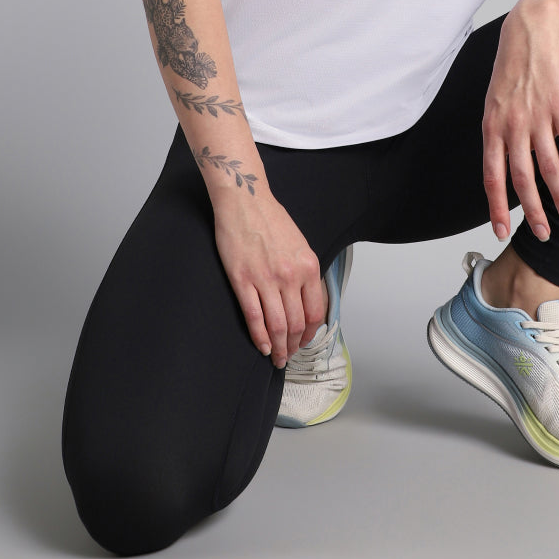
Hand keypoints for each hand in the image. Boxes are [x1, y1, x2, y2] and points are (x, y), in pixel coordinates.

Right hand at [213, 186, 325, 366]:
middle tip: (289, 355)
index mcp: (308, 266)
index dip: (309, 334)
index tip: (304, 342)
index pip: (315, 312)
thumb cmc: (271, 219)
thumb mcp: (300, 244)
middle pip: (296, 323)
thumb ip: (304, 272)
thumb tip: (305, 301)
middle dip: (293, 345)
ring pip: (276, 325)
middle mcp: (290, 275)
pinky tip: (262, 345)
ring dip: (278, 346)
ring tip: (276, 357)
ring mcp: (266, 279)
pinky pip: (254, 316)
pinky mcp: (243, 280)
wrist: (245, 201)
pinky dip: (259, 336)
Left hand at [482, 4, 558, 242]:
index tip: (501, 231)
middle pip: (521, 178)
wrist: (528, 34)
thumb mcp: (493, 105)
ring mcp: (537, 117)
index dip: (496, 206)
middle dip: (533, 211)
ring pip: (549, 167)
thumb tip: (506, 168)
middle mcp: (512, 126)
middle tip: (543, 234)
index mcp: (491, 128)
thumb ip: (499, 136)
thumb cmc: (510, 71)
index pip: (491, 176)